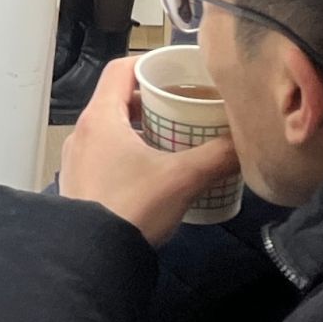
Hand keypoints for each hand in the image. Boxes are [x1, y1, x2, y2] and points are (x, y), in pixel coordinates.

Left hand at [57, 58, 239, 247]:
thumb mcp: (182, 179)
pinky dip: (126, 153)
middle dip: (151, 101)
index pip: (121, 69)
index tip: (177, 72)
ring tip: (171, 141)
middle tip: (183, 108)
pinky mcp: (78, 183)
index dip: (150, 64)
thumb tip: (246, 143)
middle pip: (116, 99)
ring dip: (139, 129)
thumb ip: (218, 156)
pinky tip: (150, 173)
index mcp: (100, 117)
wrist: (93, 257)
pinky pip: (103, 154)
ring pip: (110, 129)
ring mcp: (76, 158)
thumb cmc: (133, 207)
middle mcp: (82, 131)